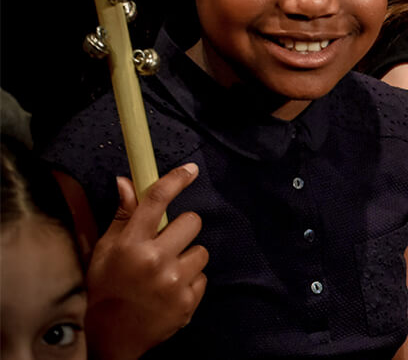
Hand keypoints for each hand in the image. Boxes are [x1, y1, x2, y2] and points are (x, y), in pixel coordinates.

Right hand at [85, 164, 207, 359]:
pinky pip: (203, 277)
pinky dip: (190, 281)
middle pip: (192, 221)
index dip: (175, 180)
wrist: (113, 337)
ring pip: (201, 250)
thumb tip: (127, 181)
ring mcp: (173, 282)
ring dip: (188, 258)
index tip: (190, 170)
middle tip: (166, 243)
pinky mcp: (188, 301)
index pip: (156, 200)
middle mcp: (154, 260)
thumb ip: (123, 216)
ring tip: (166, 272)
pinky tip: (170, 290)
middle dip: (181, 229)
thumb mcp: (104, 251)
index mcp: (130, 245)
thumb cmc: (106, 290)